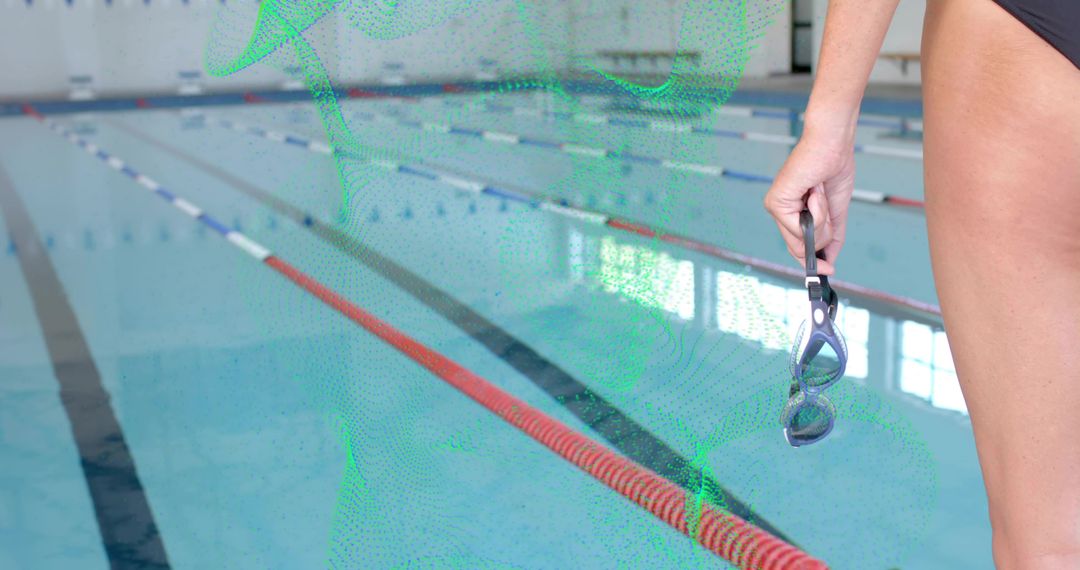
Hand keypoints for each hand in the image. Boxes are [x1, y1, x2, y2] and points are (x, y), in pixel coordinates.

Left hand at [763, 127, 855, 275]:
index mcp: (791, 213)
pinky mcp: (775, 203)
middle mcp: (779, 212)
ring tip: (820, 194)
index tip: (827, 271)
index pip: (797, 248)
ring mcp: (775, 208)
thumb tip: (829, 262)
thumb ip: (832, 236)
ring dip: (823, 220)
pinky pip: (801, 227)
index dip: (812, 262)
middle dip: (822, 234)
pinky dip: (817, 211)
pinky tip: (815, 192)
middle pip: (800, 248)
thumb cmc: (833, 170)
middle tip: (825, 205)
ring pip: (803, 240)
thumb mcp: (836, 212)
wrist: (833, 146)